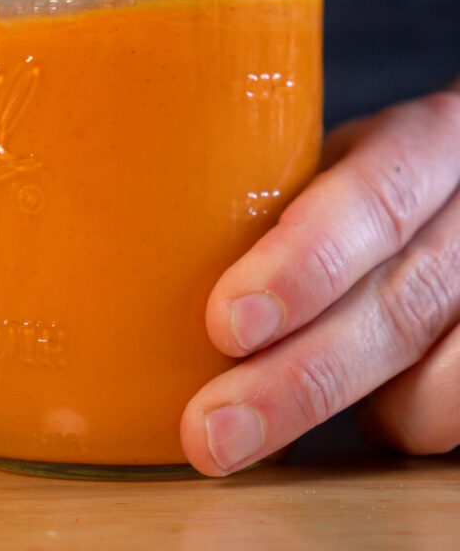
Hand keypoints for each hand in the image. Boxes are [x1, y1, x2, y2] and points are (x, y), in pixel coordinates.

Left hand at [180, 92, 459, 475]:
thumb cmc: (369, 177)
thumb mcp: (334, 156)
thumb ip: (278, 193)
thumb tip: (141, 253)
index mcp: (426, 142)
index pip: (377, 198)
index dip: (306, 263)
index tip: (226, 321)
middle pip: (403, 301)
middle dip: (301, 375)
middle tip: (212, 427)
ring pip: (437, 378)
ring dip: (334, 412)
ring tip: (246, 429)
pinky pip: (449, 414)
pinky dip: (394, 422)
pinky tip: (351, 408)